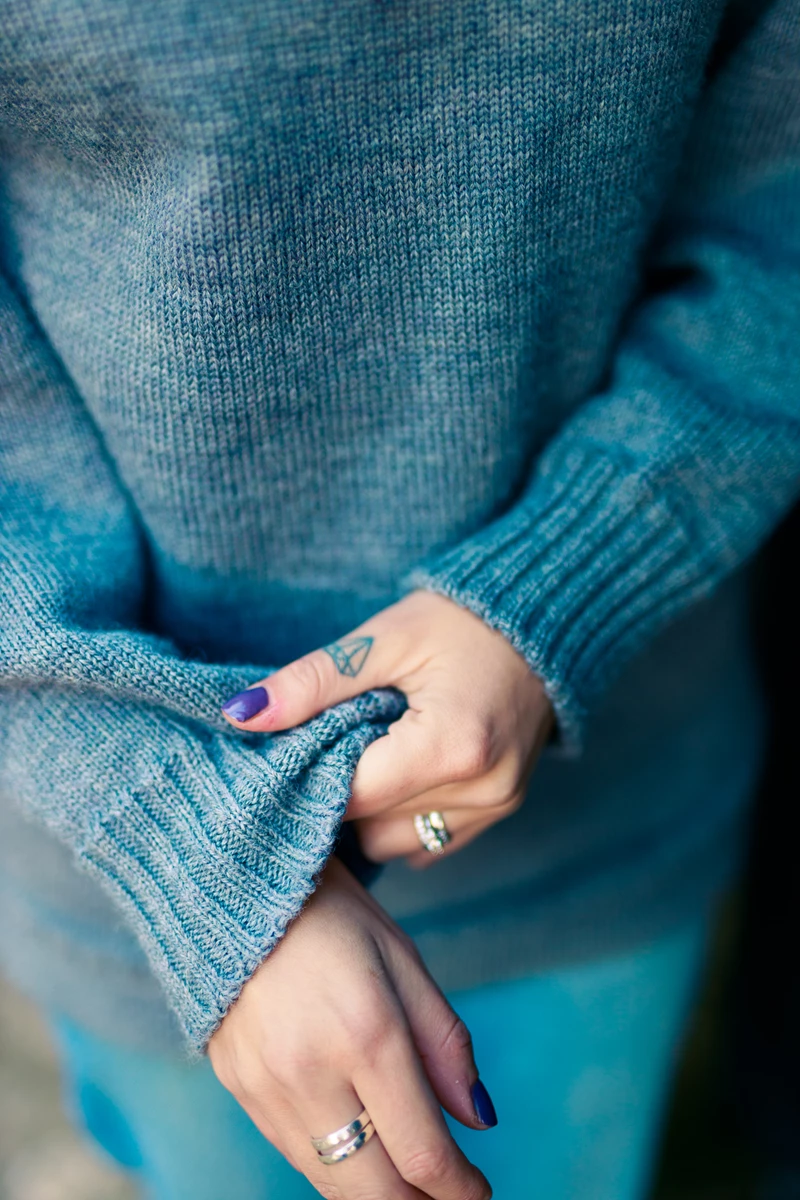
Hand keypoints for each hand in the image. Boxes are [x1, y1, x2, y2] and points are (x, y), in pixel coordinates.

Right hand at [207, 857, 493, 1198]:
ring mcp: (266, 1087)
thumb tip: (478, 1120)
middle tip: (450, 1195)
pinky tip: (360, 1147)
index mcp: (366, 1033)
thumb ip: (444, 1043)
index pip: (422, 1154)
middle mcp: (311, 1073)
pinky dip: (334, 1165)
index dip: (461, 1191)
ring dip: (377, 1192)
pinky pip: (294, 1153)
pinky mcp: (238, 1089)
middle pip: (376, 1191)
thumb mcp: (402, 957)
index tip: (479, 1193)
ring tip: (410, 1177)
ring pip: (331, 1182)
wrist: (232, 885)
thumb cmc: (330, 913)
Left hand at [221, 589, 552, 865]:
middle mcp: (481, 789)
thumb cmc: (459, 623)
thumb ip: (312, 682)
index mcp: (451, 746)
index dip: (309, 777)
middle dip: (341, 791)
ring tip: (371, 751)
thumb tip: (241, 713)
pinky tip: (401, 768)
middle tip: (332, 742)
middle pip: (370, 827)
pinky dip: (403, 815)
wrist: (539, 623)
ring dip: (372, 809)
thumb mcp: (382, 640)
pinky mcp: (501, 810)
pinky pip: (428, 841)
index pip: (351, 796)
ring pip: (395, 843)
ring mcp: (496, 806)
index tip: (289, 751)